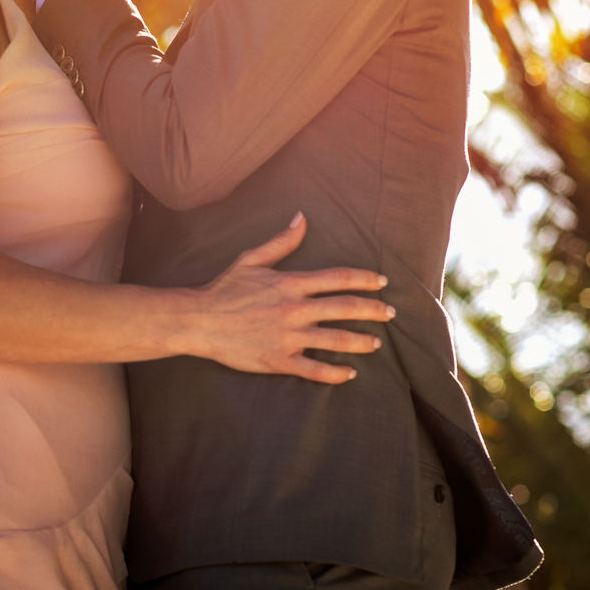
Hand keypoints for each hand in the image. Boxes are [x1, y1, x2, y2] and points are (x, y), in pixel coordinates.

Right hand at [185, 214, 393, 384]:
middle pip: (345, 308)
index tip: (382, 282)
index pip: (338, 278)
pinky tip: (350, 372)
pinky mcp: (279, 360)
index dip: (364, 279)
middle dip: (374, 310)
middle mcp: (293, 310)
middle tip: (391, 313)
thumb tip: (302, 217)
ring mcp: (287, 337)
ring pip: (336, 340)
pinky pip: (315, 369)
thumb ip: (281, 242)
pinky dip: (336, 372)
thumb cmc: (225, 289)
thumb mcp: (251, 259)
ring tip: (375, 343)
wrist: (198, 320)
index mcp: (290, 284)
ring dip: (361, 342)